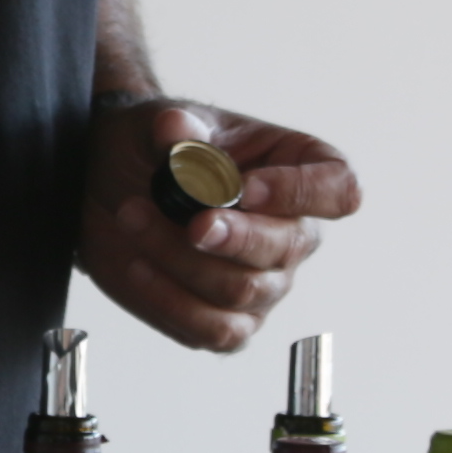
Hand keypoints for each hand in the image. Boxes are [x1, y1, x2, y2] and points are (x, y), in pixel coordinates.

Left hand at [77, 95, 358, 352]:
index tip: (248, 187)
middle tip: (190, 221)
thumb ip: (174, 128)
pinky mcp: (229, 321)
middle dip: (235, 236)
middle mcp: (294, 232)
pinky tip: (137, 266)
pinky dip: (170, 300)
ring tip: (133, 218)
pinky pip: (215, 330)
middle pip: (288, 247)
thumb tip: (176, 130)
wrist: (113, 185)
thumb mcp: (161, 121)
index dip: (300, 193)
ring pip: (242, 290)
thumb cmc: (158, 148)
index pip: (338, 189)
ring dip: (182, 259)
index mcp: (299, 168)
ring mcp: (266, 283)